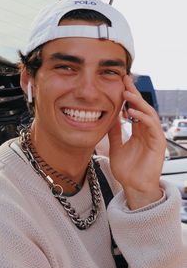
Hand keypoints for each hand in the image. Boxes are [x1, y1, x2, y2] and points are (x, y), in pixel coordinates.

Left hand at [108, 75, 165, 209]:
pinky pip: (152, 127)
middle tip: (125, 80)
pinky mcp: (158, 144)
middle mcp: (147, 131)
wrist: (133, 187)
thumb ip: (115, 132)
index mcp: (138, 131)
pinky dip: (144, 118)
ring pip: (149, 114)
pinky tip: (133, 113)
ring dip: (139, 103)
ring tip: (127, 93)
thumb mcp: (116, 147)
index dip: (128, 96)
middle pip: (142, 107)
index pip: (134, 109)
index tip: (120, 83)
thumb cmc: (127, 170)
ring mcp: (153, 137)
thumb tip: (109, 118)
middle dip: (134, 93)